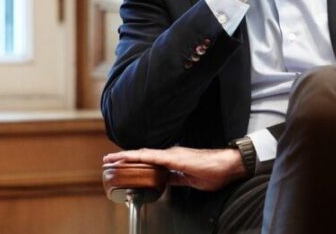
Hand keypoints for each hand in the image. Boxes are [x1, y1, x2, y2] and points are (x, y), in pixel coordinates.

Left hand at [103, 146, 246, 191]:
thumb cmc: (214, 171)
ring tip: (111, 159)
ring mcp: (173, 155)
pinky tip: (130, 158)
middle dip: (123, 158)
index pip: (148, 160)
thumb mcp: (189, 179)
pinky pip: (154, 158)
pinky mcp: (177, 158)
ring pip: (145, 154)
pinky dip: (140, 158)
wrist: (229, 165)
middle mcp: (171, 154)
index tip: (118, 163)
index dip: (132, 161)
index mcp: (174, 159)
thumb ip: (175, 178)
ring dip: (127, 157)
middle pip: (142, 155)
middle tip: (106, 160)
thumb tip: (164, 180)